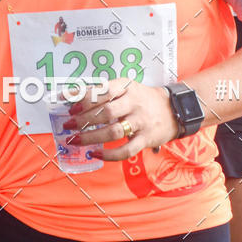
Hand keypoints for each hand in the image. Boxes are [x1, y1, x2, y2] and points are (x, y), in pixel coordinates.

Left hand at [62, 79, 178, 160]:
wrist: (174, 109)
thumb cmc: (143, 99)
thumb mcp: (128, 88)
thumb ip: (106, 93)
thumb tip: (75, 100)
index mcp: (127, 87)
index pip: (102, 90)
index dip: (83, 97)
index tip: (66, 102)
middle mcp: (134, 103)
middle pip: (106, 111)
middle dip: (83, 119)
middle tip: (67, 124)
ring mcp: (141, 121)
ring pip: (113, 131)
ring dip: (90, 137)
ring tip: (74, 139)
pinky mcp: (146, 139)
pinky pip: (126, 150)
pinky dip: (108, 154)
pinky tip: (94, 153)